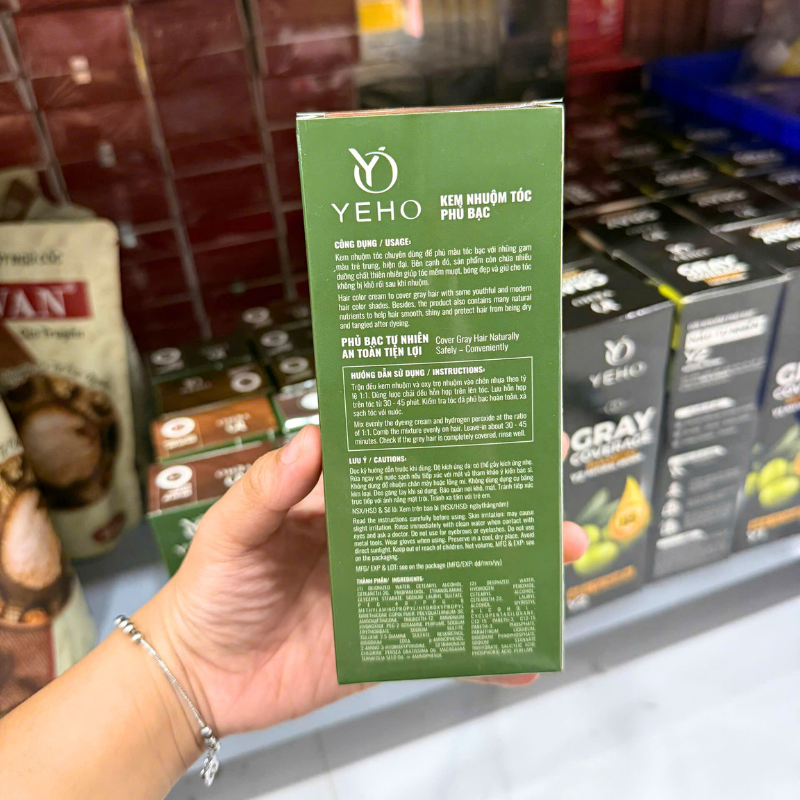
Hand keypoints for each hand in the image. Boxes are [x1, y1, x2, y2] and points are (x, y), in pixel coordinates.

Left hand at [137, 427, 587, 737]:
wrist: (200, 674)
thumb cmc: (212, 589)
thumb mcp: (233, 530)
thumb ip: (267, 488)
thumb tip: (312, 438)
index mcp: (343, 502)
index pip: (405, 464)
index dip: (449, 445)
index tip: (499, 427)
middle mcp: (374, 541)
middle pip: (449, 517)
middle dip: (504, 507)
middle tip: (551, 497)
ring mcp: (387, 593)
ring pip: (459, 574)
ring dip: (508, 569)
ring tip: (557, 558)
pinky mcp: (386, 643)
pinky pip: (442, 645)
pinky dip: (481, 653)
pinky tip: (520, 657)